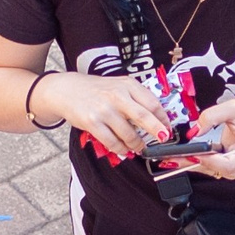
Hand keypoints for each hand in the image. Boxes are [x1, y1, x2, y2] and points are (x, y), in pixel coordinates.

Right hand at [42, 71, 169, 161]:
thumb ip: (137, 98)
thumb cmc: (97, 90)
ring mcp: (104, 110)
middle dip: (157, 131)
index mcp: (127, 85)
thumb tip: (157, 119)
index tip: (167, 128)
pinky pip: (112, 142)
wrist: (67, 90)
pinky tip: (123, 149)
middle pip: (144, 117)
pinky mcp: (92, 122)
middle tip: (162, 139)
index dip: (163, 118)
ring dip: (136, 144)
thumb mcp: (119, 86)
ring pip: (128, 134)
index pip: (152, 103)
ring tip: (137, 146)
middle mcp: (117, 96)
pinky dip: (121, 148)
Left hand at [174, 99, 234, 179]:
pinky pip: (212, 167)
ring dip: (194, 166)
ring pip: (213, 170)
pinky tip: (184, 159)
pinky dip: (198, 163)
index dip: (211, 161)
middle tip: (173, 160)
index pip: (229, 163)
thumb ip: (212, 116)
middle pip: (217, 169)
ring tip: (174, 160)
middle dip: (194, 164)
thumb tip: (195, 130)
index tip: (195, 154)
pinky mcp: (229, 163)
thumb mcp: (233, 107)